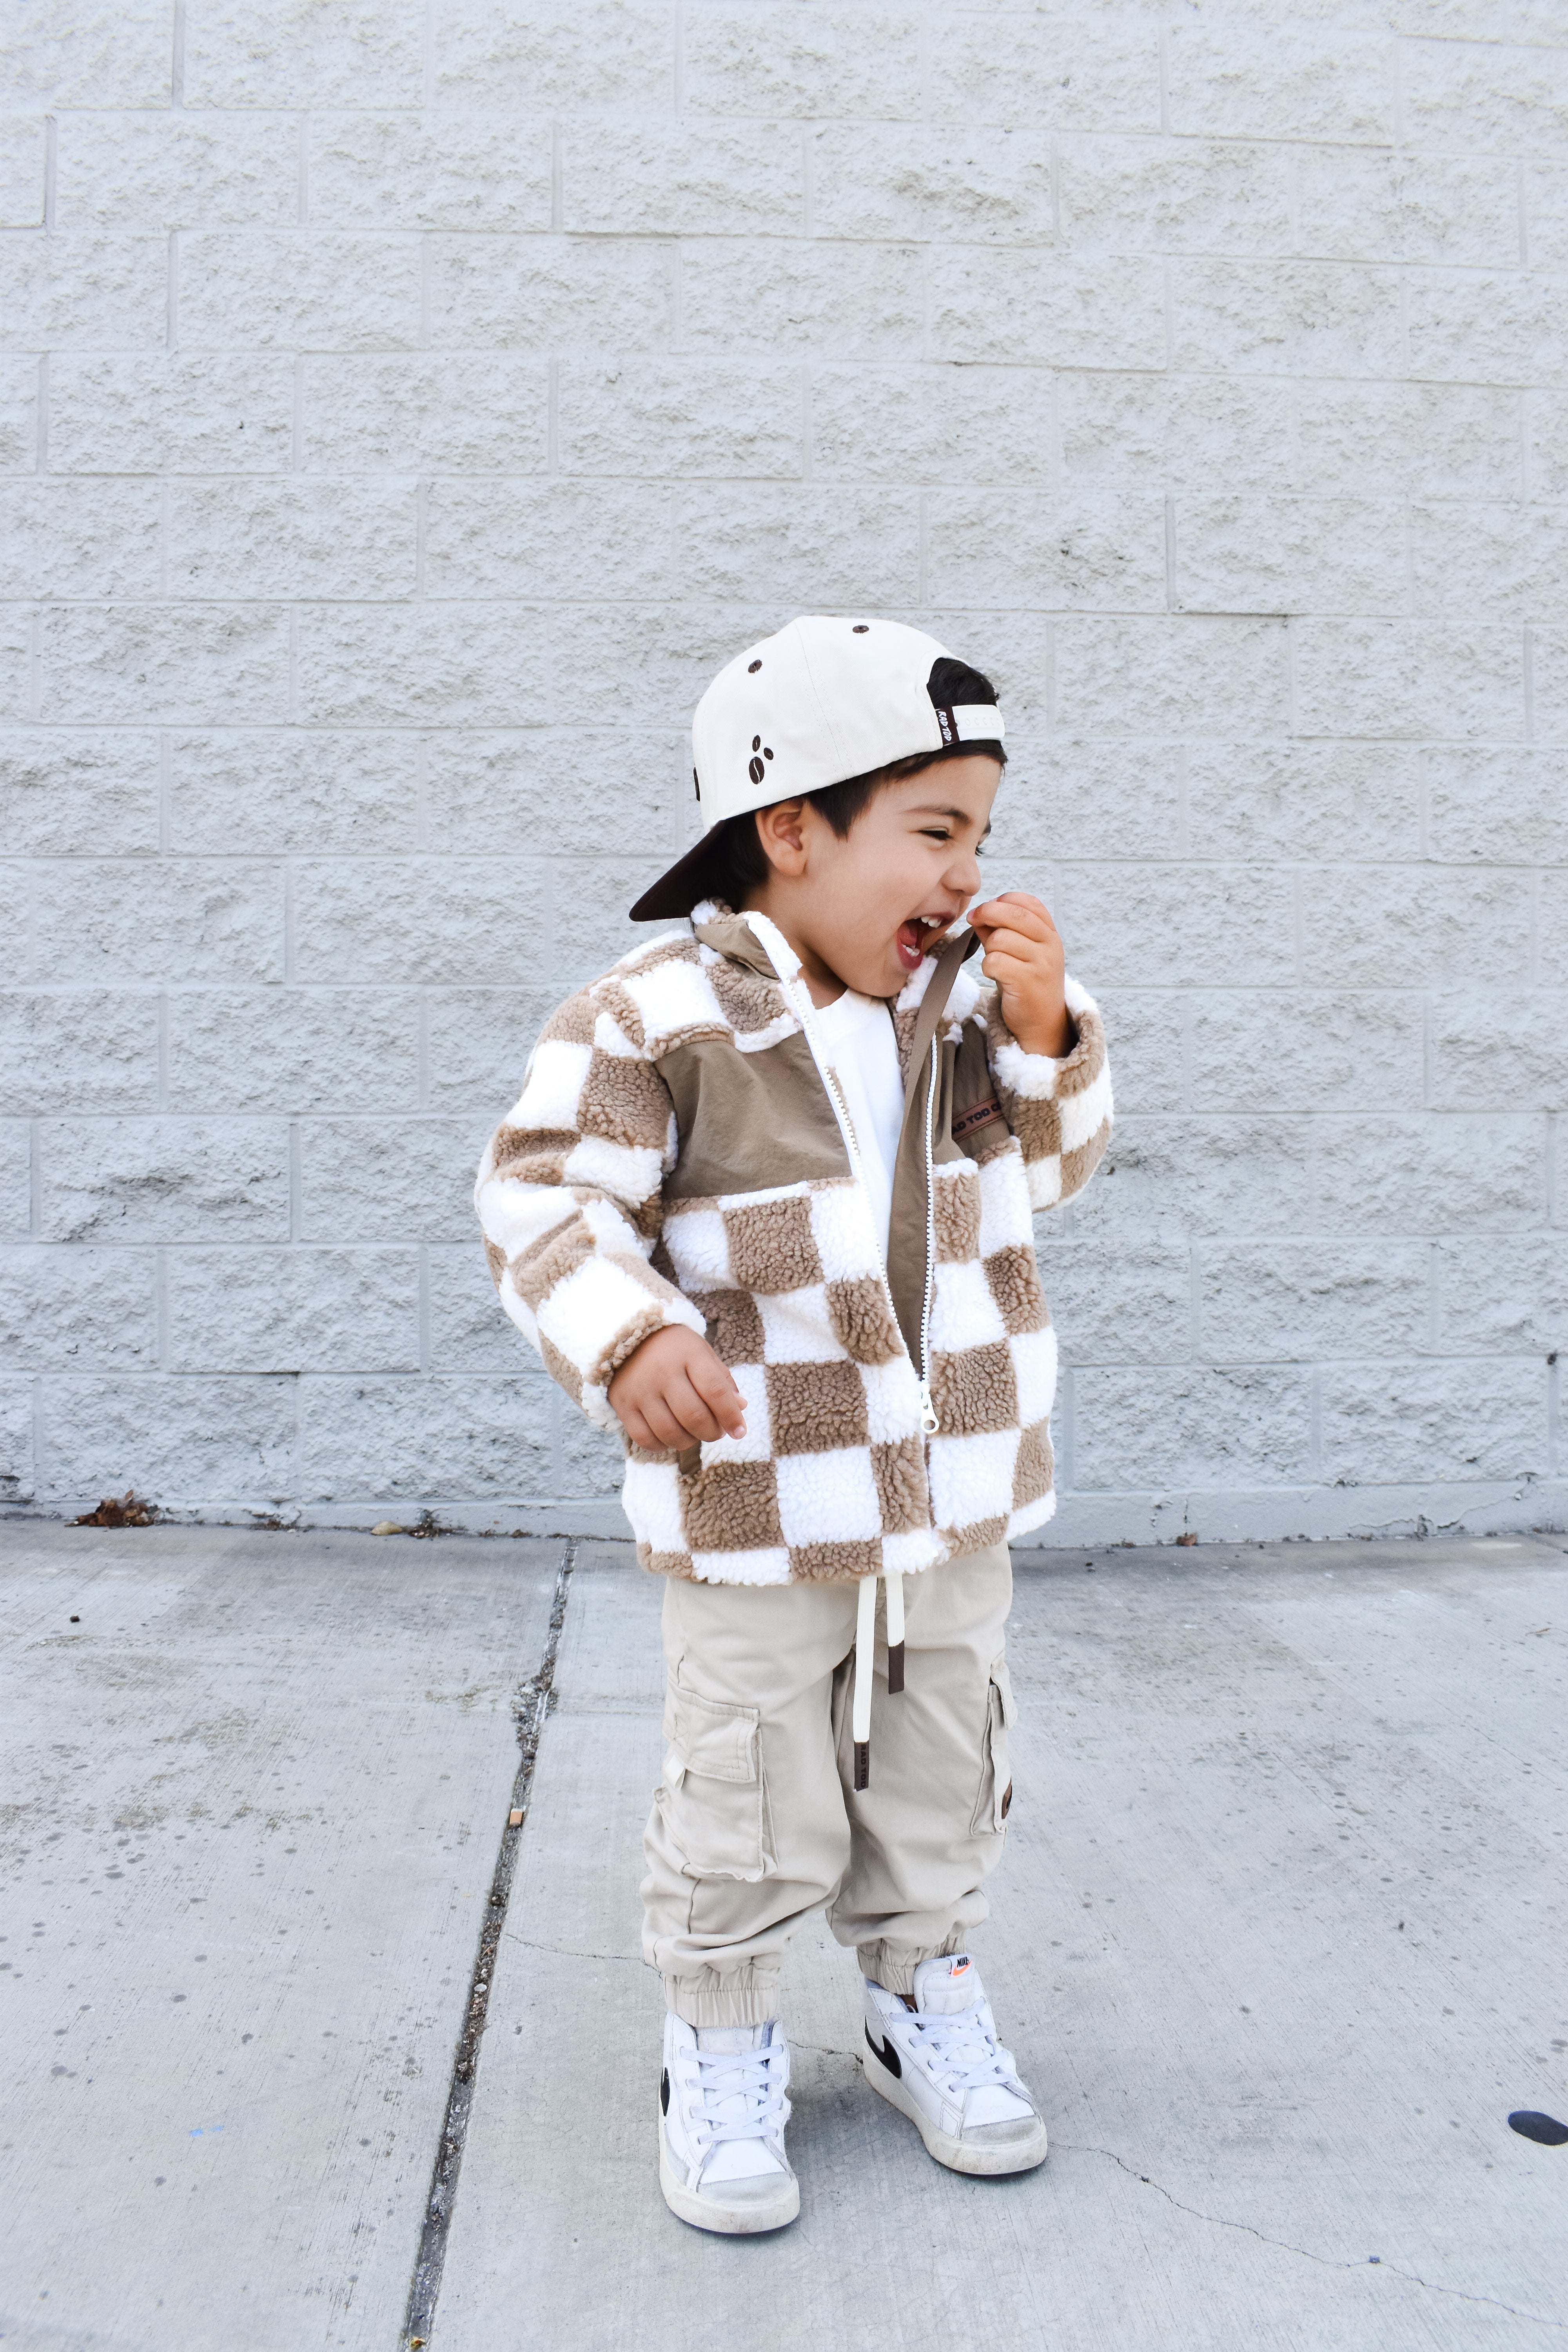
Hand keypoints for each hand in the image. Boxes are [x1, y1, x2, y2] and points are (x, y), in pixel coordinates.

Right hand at [607, 1325, 746, 1451]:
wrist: (626, 1335)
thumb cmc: (674, 1349)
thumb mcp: (702, 1353)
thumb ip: (722, 1380)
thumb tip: (740, 1408)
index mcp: (688, 1354)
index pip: (715, 1391)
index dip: (731, 1416)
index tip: (739, 1432)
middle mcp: (662, 1372)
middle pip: (694, 1416)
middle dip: (712, 1432)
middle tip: (716, 1432)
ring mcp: (640, 1390)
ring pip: (670, 1432)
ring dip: (689, 1441)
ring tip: (694, 1433)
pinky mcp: (623, 1405)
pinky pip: (645, 1438)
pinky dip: (662, 1445)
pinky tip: (670, 1437)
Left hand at [968, 892, 1072, 1058]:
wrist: (1042, 1023)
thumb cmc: (1027, 984)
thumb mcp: (1019, 953)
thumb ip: (1000, 930)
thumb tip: (977, 914)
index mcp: (1050, 933)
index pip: (1028, 902)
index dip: (1003, 900)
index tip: (986, 910)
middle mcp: (1050, 945)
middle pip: (1013, 913)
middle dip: (987, 912)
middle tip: (973, 919)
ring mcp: (1041, 963)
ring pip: (1000, 938)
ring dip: (989, 949)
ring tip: (996, 962)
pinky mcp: (1028, 981)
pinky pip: (994, 961)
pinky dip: (988, 967)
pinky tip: (996, 976)